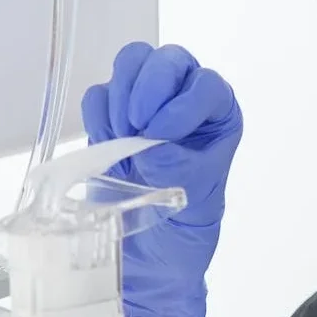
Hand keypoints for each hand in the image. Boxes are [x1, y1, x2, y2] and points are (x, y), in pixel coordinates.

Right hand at [82, 42, 242, 316]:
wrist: (149, 256)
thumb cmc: (184, 229)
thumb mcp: (195, 205)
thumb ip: (180, 170)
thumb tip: (154, 145)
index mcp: (218, 117)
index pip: (206, 85)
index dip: (183, 102)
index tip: (163, 133)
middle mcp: (186, 100)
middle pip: (166, 60)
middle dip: (148, 86)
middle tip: (136, 124)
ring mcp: (147, 104)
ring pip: (131, 65)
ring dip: (120, 98)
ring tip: (123, 138)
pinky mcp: (112, 117)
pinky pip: (99, 95)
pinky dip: (97, 116)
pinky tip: (107, 145)